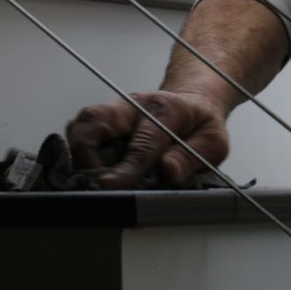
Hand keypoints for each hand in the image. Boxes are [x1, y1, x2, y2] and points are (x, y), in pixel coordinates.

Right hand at [66, 90, 229, 188]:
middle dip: (85, 154)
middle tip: (95, 184)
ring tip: (89, 180)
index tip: (111, 187)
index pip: (141, 144)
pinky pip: (80, 131)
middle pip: (94, 120)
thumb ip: (191, 157)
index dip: (125, 169)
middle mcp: (132, 105)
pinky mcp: (103, 119)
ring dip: (77, 153)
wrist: (192, 102)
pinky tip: (89, 171)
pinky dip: (77, 151)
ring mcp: (114, 111)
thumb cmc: (201, 124)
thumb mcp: (213, 141)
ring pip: (81, 124)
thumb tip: (167, 172)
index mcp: (164, 110)